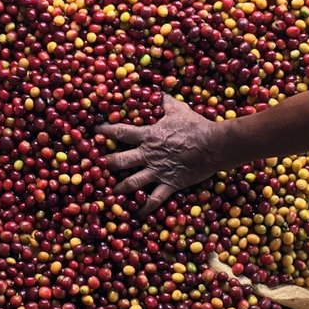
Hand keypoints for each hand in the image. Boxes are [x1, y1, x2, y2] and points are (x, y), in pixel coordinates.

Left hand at [97, 94, 229, 216]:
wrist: (213, 145)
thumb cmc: (195, 126)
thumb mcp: (179, 110)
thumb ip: (166, 103)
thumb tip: (160, 93)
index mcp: (148, 136)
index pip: (121, 132)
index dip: (105, 131)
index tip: (95, 131)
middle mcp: (148, 155)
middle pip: (120, 160)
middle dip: (107, 162)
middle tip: (97, 165)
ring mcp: (157, 171)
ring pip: (132, 182)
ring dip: (120, 187)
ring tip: (111, 192)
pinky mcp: (169, 184)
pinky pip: (154, 199)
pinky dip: (145, 208)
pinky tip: (137, 215)